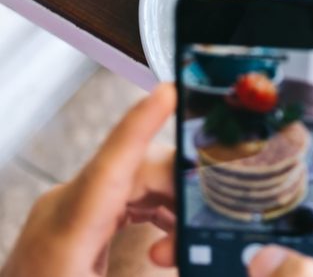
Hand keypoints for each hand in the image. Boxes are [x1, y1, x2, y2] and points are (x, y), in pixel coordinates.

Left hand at [1, 84, 176, 276]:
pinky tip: (167, 238)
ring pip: (135, 180)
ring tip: (182, 243)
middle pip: (138, 172)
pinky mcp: (74, 218)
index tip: (168, 92)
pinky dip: (154, 210)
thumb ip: (163, 261)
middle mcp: (63, 209)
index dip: (141, 124)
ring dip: (171, 203)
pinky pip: (124, 195)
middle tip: (208, 219)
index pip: (109, 166)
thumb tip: (195, 256)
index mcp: (67, 235)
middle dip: (181, 188)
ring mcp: (66, 211)